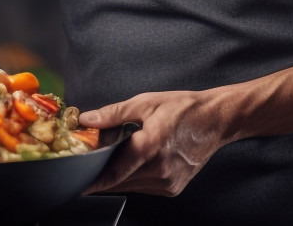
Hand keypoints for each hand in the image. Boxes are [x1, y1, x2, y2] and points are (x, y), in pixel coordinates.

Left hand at [79, 89, 230, 196]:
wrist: (216, 120)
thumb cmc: (183, 109)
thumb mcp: (145, 103)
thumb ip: (113, 114)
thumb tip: (87, 120)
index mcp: (150, 146)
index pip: (113, 173)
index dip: (93, 182)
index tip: (77, 185)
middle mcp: (159, 169)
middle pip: (120, 181)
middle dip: (103, 173)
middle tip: (91, 163)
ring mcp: (167, 182)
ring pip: (131, 187)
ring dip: (119, 176)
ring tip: (119, 156)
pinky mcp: (172, 188)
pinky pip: (144, 188)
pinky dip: (135, 178)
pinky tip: (137, 163)